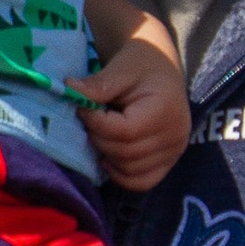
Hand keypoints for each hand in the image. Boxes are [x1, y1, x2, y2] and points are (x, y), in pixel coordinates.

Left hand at [81, 38, 189, 195]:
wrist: (161, 67)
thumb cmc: (140, 63)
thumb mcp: (120, 67)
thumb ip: (98, 84)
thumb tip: (69, 91)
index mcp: (165, 110)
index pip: (124, 132)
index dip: (96, 123)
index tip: (82, 107)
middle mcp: (175, 135)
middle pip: (125, 153)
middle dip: (98, 139)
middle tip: (87, 121)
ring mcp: (174, 152)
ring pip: (131, 170)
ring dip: (107, 155)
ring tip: (99, 134)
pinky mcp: (169, 161)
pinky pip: (142, 181)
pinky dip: (121, 175)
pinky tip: (108, 157)